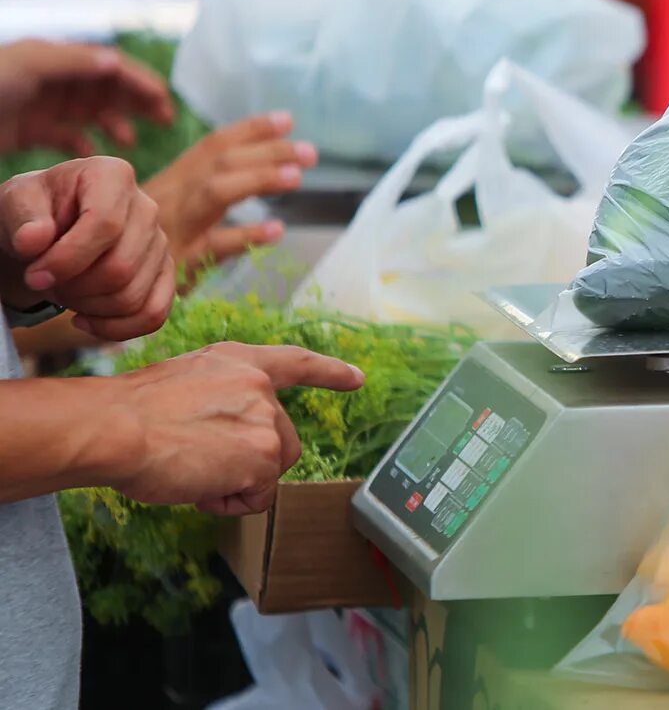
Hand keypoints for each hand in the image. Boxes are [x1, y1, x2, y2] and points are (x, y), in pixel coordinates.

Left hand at [0, 39, 173, 154]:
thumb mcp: (27, 65)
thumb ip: (70, 62)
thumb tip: (115, 62)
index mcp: (55, 59)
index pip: (109, 65)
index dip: (139, 80)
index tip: (164, 100)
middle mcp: (52, 79)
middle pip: (106, 86)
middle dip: (136, 100)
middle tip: (164, 119)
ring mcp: (41, 104)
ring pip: (90, 110)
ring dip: (115, 121)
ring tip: (128, 141)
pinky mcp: (28, 129)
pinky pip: (66, 133)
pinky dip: (84, 141)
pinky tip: (93, 154)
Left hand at [0, 157, 172, 340]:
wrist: (48, 226)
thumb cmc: (33, 212)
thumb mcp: (15, 204)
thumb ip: (22, 218)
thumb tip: (33, 241)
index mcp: (113, 175)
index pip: (105, 225)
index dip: (67, 259)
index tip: (33, 277)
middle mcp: (146, 207)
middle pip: (121, 268)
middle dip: (75, 289)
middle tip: (45, 284)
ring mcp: (160, 242)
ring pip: (133, 296)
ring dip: (88, 307)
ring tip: (62, 294)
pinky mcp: (164, 273)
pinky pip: (153, 314)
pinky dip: (115, 329)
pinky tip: (83, 321)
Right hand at [104, 343, 364, 514]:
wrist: (115, 428)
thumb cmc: (130, 415)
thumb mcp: (185, 386)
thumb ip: (221, 399)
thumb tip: (229, 436)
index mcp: (238, 362)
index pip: (296, 363)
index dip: (329, 373)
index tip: (357, 379)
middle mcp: (260, 385)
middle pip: (283, 441)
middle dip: (251, 462)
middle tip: (199, 461)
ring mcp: (266, 419)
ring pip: (270, 470)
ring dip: (237, 483)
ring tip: (193, 470)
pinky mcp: (265, 455)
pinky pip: (257, 498)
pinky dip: (229, 503)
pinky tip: (198, 485)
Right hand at [142, 112, 315, 281]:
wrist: (86, 276)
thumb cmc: (133, 242)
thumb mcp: (165, 208)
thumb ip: (202, 188)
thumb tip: (252, 165)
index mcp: (174, 181)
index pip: (214, 146)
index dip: (251, 130)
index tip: (287, 119)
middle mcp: (173, 196)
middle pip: (222, 162)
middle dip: (267, 152)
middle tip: (310, 152)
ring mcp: (175, 227)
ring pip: (216, 193)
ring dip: (257, 180)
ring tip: (296, 177)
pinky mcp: (178, 263)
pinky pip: (213, 246)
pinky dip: (246, 235)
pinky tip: (275, 230)